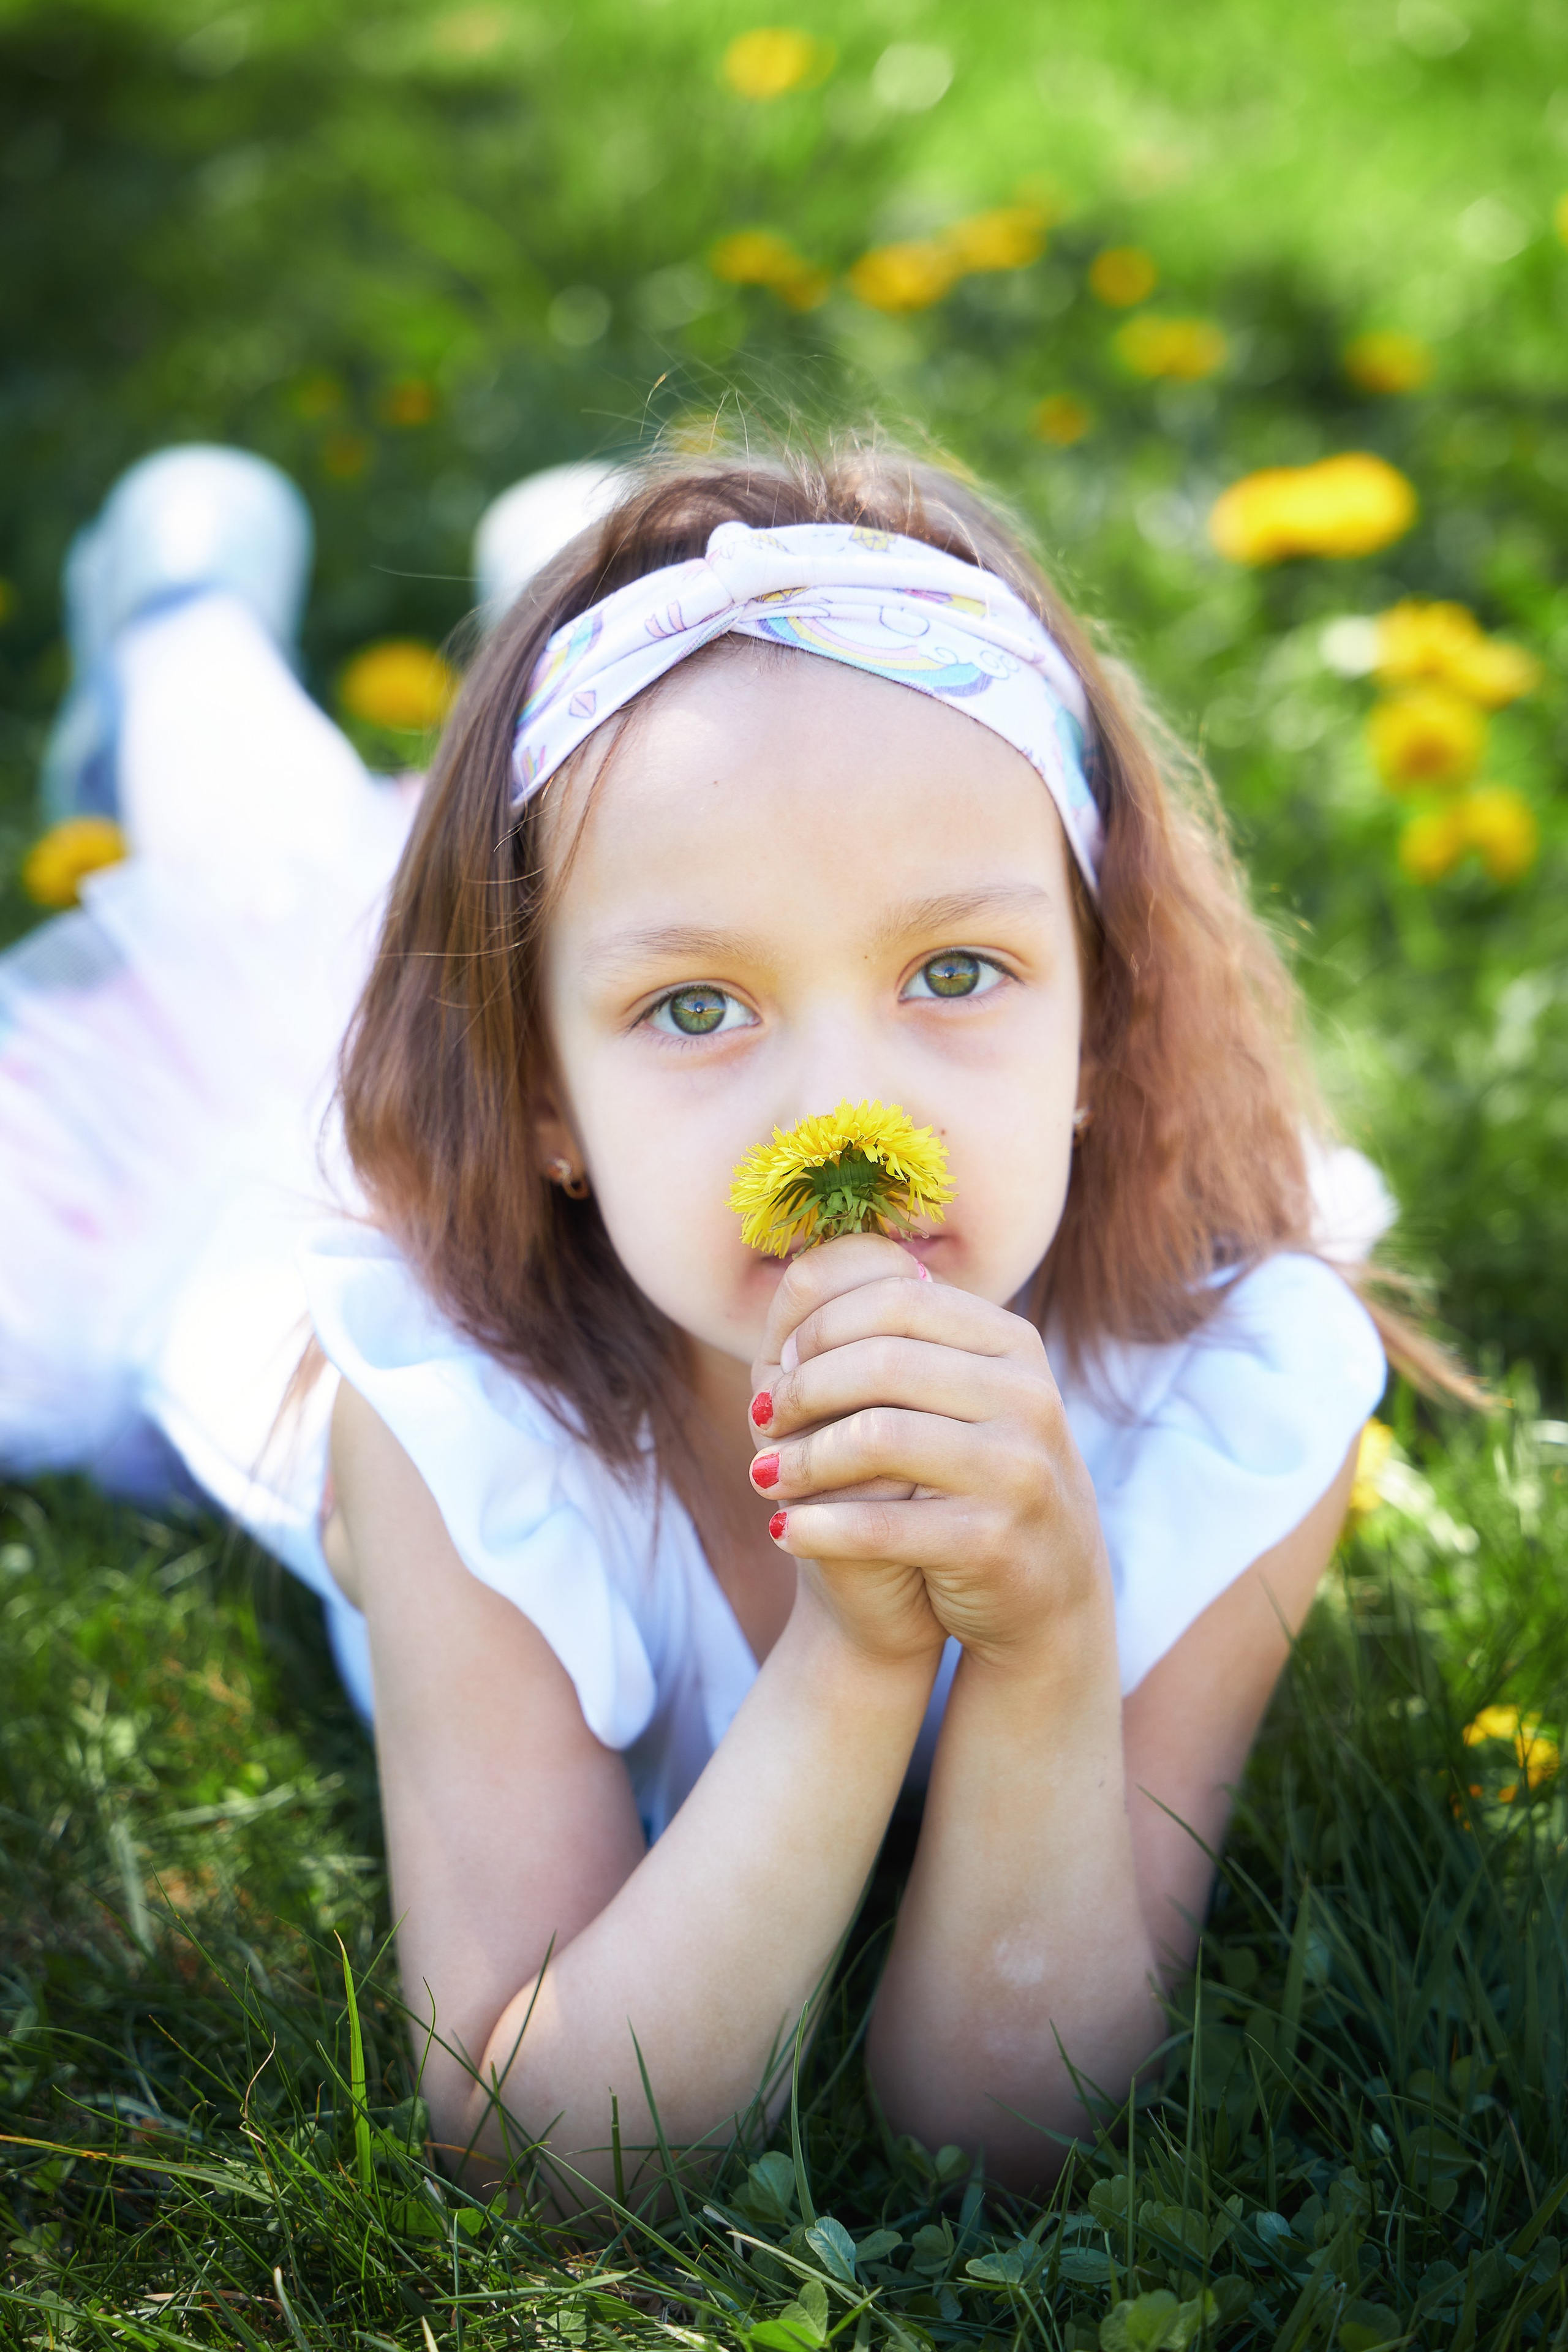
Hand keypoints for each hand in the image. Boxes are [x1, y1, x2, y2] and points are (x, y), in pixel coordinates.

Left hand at [748, 1236, 1109, 1673]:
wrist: (1047, 1586)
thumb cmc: (971, 1476)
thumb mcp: (955, 1397)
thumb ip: (898, 1338)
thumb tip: (795, 1282)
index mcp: (1011, 1343)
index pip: (895, 1297)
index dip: (821, 1324)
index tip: (780, 1361)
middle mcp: (1025, 1396)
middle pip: (882, 1360)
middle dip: (805, 1388)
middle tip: (763, 1416)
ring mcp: (1016, 1468)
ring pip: (876, 1436)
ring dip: (801, 1459)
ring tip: (763, 1476)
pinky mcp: (993, 1540)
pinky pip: (880, 1524)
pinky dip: (817, 1527)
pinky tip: (783, 1531)